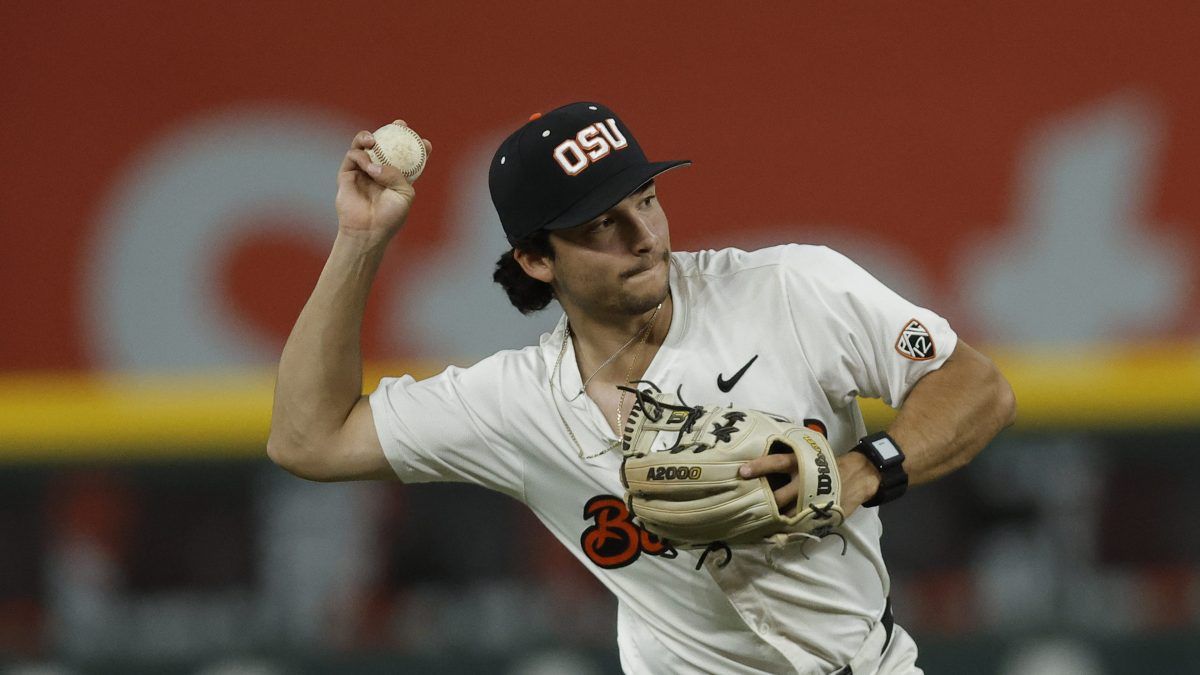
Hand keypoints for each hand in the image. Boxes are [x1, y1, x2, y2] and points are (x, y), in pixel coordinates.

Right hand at [334, 121, 432, 244]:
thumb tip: (377, 164)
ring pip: (364, 145)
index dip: (416, 146)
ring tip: (374, 140)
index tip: (425, 142)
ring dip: (368, 137)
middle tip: (399, 124)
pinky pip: (353, 156)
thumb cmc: (389, 216)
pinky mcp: (347, 174)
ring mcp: (362, 171)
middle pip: (385, 144)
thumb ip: (397, 174)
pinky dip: (360, 156)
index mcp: (397, 177)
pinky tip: (368, 165)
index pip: (407, 157)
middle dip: (393, 131)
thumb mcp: (404, 194)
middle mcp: (379, 171)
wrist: (368, 230)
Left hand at [739, 451, 879, 518]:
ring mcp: (815, 498)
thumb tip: (759, 468)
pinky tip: (778, 534)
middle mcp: (806, 479)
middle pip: (782, 494)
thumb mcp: (810, 455)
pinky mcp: (823, 512)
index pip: (777, 462)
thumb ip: (790, 463)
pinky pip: (803, 523)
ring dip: (776, 519)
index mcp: (802, 462)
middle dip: (767, 502)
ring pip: (791, 512)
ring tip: (757, 526)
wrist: (859, 474)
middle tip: (747, 508)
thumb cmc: (825, 463)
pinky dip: (790, 529)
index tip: (742, 471)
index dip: (760, 466)